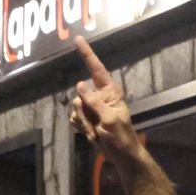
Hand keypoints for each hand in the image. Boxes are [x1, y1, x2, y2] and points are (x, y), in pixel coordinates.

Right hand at [68, 37, 143, 165]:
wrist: (121, 155)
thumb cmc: (121, 137)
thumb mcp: (110, 120)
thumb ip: (94, 102)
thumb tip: (79, 84)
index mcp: (110, 92)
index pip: (96, 68)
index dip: (87, 54)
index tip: (78, 39)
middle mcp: (99, 96)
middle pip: (79, 95)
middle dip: (84, 113)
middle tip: (97, 127)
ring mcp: (92, 107)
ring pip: (75, 108)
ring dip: (83, 123)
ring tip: (97, 132)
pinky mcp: (86, 118)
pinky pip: (74, 118)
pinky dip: (81, 127)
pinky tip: (92, 134)